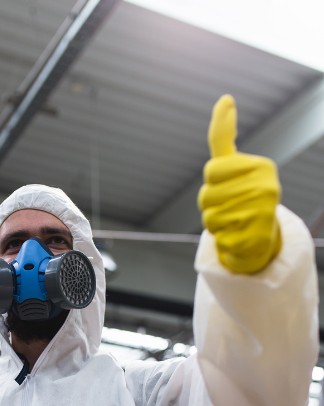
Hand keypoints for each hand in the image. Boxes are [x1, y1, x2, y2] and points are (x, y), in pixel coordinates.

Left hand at [197, 94, 281, 273]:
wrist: (259, 235)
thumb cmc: (241, 194)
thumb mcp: (231, 164)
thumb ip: (223, 136)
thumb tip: (225, 98)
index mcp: (261, 167)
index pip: (212, 171)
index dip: (211, 180)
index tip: (226, 182)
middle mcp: (267, 188)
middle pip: (206, 196)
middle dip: (209, 204)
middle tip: (227, 206)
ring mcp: (263, 214)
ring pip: (209, 219)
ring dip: (213, 223)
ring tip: (231, 220)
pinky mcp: (255, 239)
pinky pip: (219, 238)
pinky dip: (222, 239)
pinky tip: (236, 235)